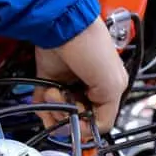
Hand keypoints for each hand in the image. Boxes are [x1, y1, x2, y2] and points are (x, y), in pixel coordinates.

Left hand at [34, 17, 127, 133]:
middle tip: (66, 101)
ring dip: (54, 108)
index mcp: (109, 89)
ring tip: (54, 92)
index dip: (87, 125)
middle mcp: (88, 89)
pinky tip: (46, 93)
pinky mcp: (49, 80)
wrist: (63, 27)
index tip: (79, 120)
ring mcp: (68, 85)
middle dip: (69, 115)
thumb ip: (108, 112)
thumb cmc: (91, 46)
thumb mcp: (113, 85)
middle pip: (77, 120)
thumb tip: (94, 129)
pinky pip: (44, 104)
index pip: (98, 122)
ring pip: (59, 115)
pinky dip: (42, 104)